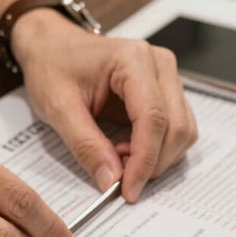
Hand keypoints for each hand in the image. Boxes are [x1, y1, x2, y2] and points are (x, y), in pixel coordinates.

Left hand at [12, 10, 197, 201]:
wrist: (52, 46)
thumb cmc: (53, 66)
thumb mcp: (58, 108)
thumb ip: (86, 145)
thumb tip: (111, 181)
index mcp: (133, 60)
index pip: (153, 118)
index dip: (145, 160)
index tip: (129, 190)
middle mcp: (160, 65)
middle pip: (176, 127)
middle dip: (152, 163)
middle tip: (120, 180)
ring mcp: (168, 78)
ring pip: (183, 131)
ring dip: (158, 158)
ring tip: (119, 158)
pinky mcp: (167, 92)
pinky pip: (177, 129)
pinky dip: (158, 150)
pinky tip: (129, 150)